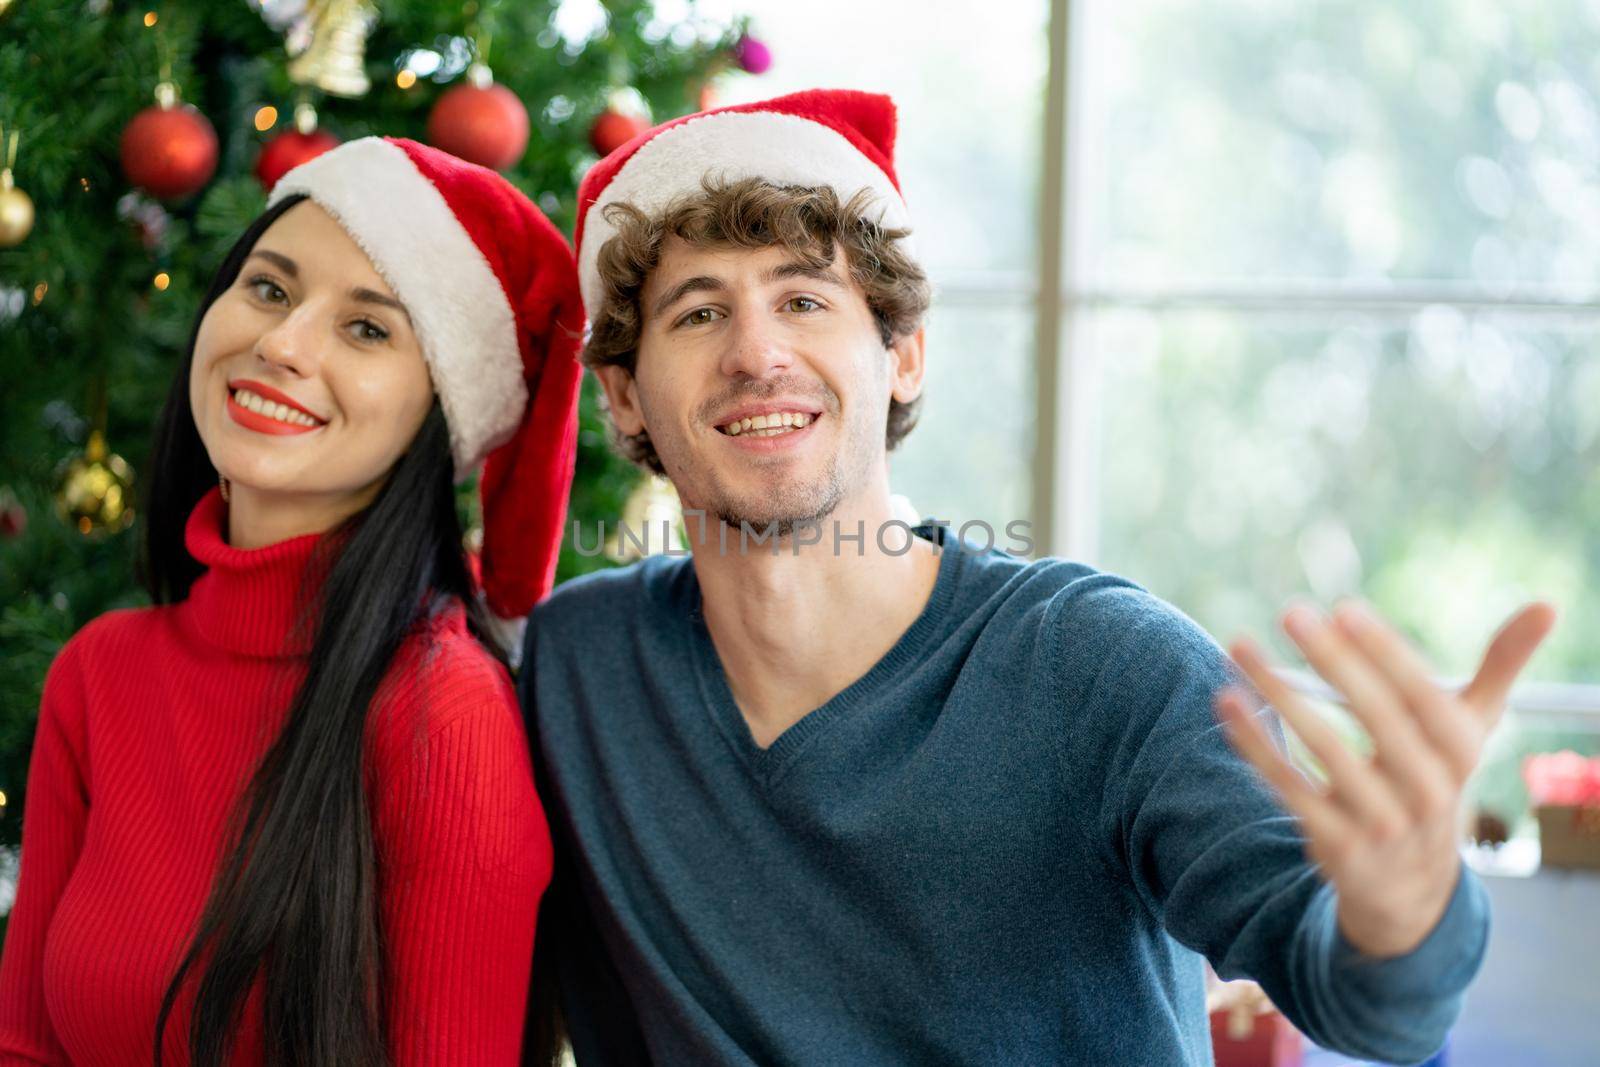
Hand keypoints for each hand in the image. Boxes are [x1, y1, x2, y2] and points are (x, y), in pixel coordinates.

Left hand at [1215, 599, 1556, 957]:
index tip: (1344, 608)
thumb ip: (1502, 667)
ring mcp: (1381, 821)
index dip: (1386, 653)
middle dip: (1334, 662)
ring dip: (1278, 695)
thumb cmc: (1435, 780)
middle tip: (1292, 612)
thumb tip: (1548, 604)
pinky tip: (1226, 701)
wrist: (1411, 892)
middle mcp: (1428, 789)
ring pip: (1325, 750)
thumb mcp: (1471, 730)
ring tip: (1240, 647)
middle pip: (1377, 719)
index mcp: (1461, 753)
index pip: (1425, 697)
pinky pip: (1289, 787)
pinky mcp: (1335, 844)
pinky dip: (1254, 744)